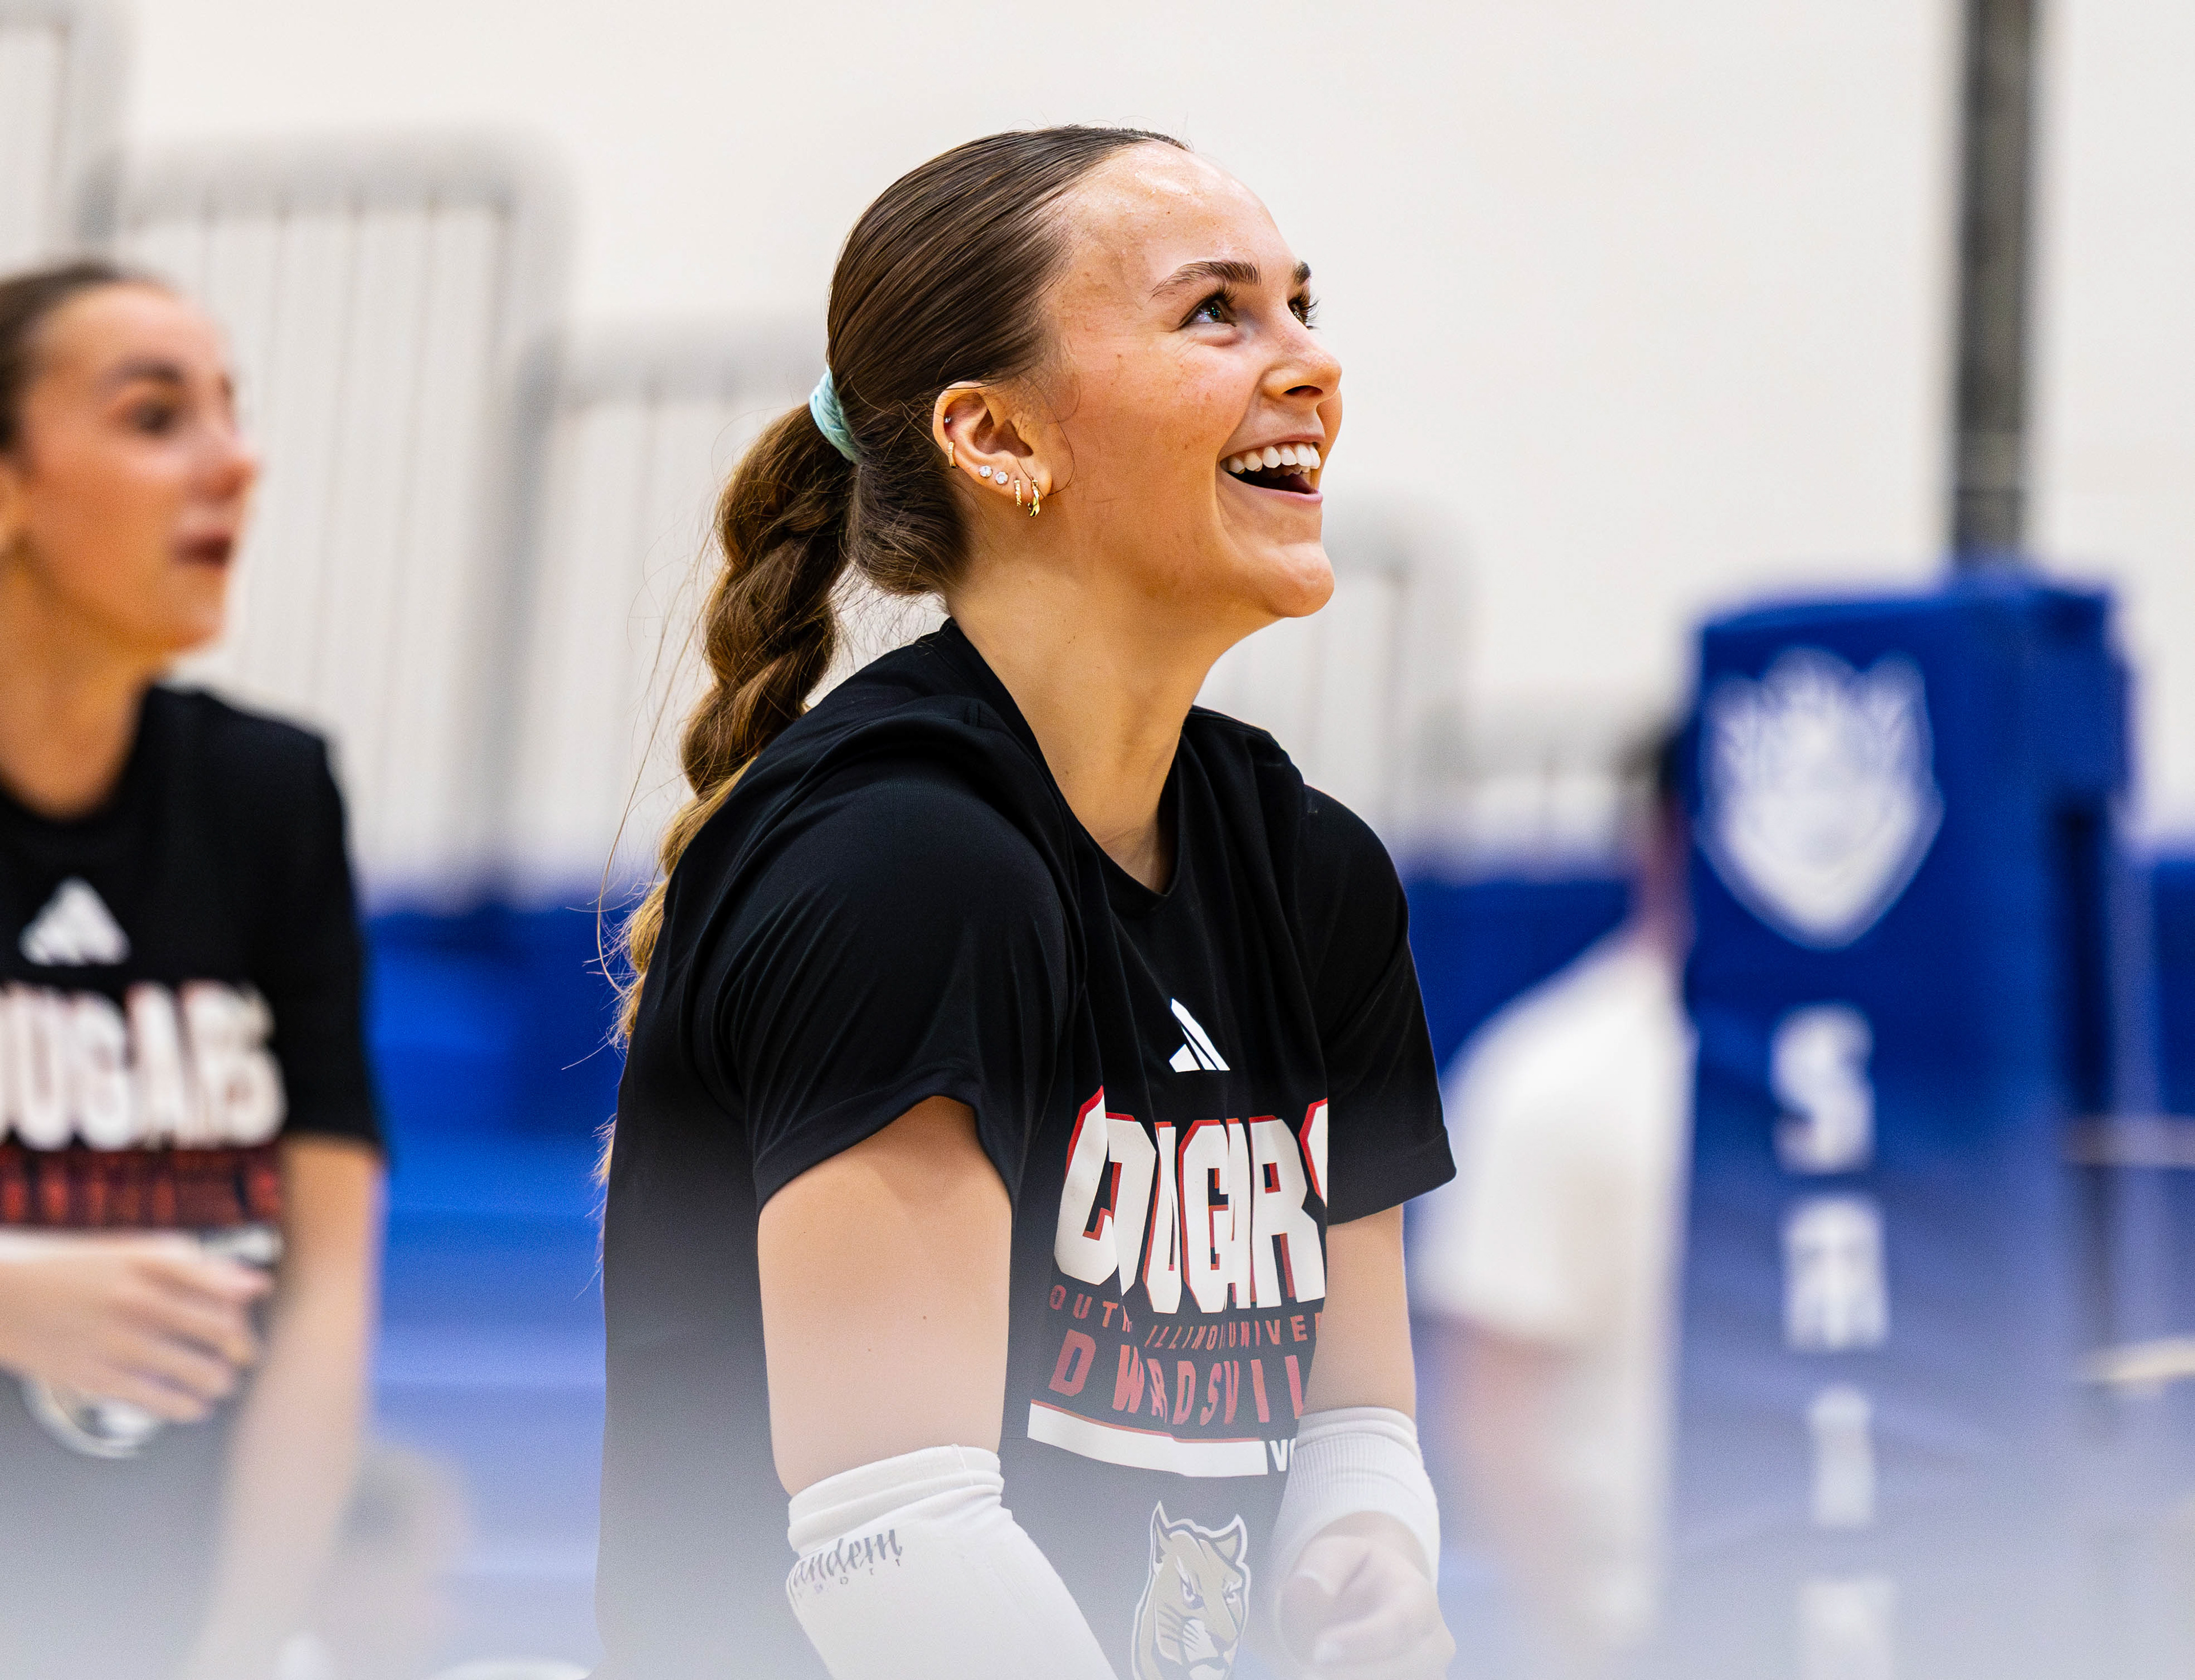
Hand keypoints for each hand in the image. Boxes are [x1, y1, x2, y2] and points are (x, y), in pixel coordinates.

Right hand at [0, 1235, 269, 1421]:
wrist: (3, 1294)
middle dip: (240, 1349)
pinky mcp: (92, 1374)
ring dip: (219, 1381)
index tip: (247, 1330)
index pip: (223, 1289)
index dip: (245, 1314)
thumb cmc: (76, 1270)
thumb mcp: (133, 1252)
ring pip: (192, 1367)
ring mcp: (116, 1338)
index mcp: (151, 1262)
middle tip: (244, 1359)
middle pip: (217, 1328)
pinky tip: (197, 1408)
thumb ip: (195, 1266)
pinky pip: (153, 1397)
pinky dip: (185, 1406)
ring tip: (223, 1385)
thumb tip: (256, 1286)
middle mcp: (138, 1298)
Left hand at [1277, 1526, 1454, 1679]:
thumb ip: (1321, 1566)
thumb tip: (1305, 1586)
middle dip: (1346, 1673)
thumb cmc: (1353, 1574)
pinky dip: (1348, 1677)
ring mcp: (1428, 1674)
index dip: (1360, 1641)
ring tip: (1311, 1665)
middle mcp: (1434, 1642)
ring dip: (1345, 1676)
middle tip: (1303, 1670)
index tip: (1318, 1649)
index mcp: (1419, 1598)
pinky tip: (1324, 1670)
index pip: (1400, 1624)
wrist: (1376, 1596)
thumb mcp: (1335, 1555)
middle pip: (1396, 1668)